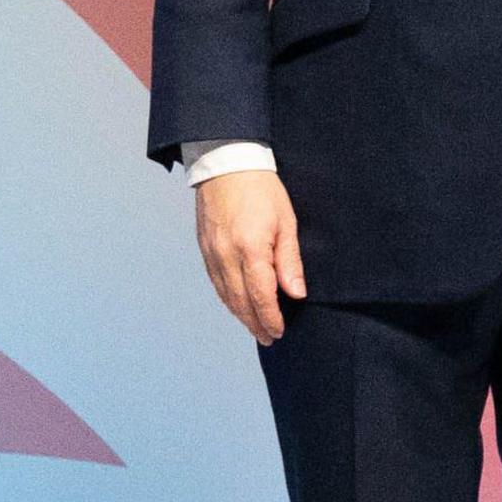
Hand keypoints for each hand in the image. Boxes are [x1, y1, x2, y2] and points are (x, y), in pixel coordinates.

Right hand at [196, 168, 305, 343]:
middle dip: (255, 323)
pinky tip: (236, 304)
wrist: (226, 163)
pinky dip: (227, 298)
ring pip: (225, 294)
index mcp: (250, 249)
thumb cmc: (262, 189)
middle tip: (268, 338)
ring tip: (255, 328)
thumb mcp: (286, 222)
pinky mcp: (204, 248)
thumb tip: (296, 293)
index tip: (278, 331)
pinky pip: (215, 282)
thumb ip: (289, 261)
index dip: (270, 317)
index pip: (261, 295)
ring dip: (240, 315)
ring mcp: (212, 253)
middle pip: (240, 301)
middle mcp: (226, 255)